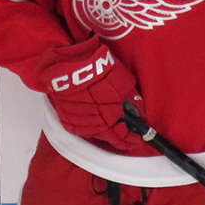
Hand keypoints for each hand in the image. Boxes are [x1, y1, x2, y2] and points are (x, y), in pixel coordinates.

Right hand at [38, 36, 145, 152]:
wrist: (71, 64)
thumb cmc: (100, 72)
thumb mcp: (124, 83)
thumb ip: (132, 100)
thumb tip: (139, 110)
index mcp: (110, 119)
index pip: (122, 137)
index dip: (131, 139)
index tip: (138, 139)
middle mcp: (94, 125)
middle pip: (108, 137)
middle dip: (119, 136)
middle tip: (126, 134)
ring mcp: (78, 123)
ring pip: (94, 133)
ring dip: (104, 132)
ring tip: (111, 127)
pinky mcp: (65, 118)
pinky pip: (80, 127)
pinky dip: (89, 126)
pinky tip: (95, 122)